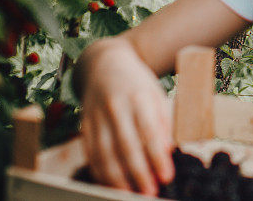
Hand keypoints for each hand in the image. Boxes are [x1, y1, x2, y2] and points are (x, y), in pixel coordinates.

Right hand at [79, 39, 174, 194]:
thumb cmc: (137, 83)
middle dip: (138, 173)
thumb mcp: (156, 94)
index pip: (149, 131)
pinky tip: (110, 185)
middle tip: (149, 193)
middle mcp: (115, 107)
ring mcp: (97, 116)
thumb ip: (162, 121)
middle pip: (126, 145)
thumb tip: (168, 150)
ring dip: (117, 179)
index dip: (157, 156)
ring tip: (128, 195)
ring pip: (105, 153)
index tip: (166, 176)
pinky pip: (90, 153)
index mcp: (138, 97)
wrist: (105, 64)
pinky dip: (99, 172)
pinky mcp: (84, 125)